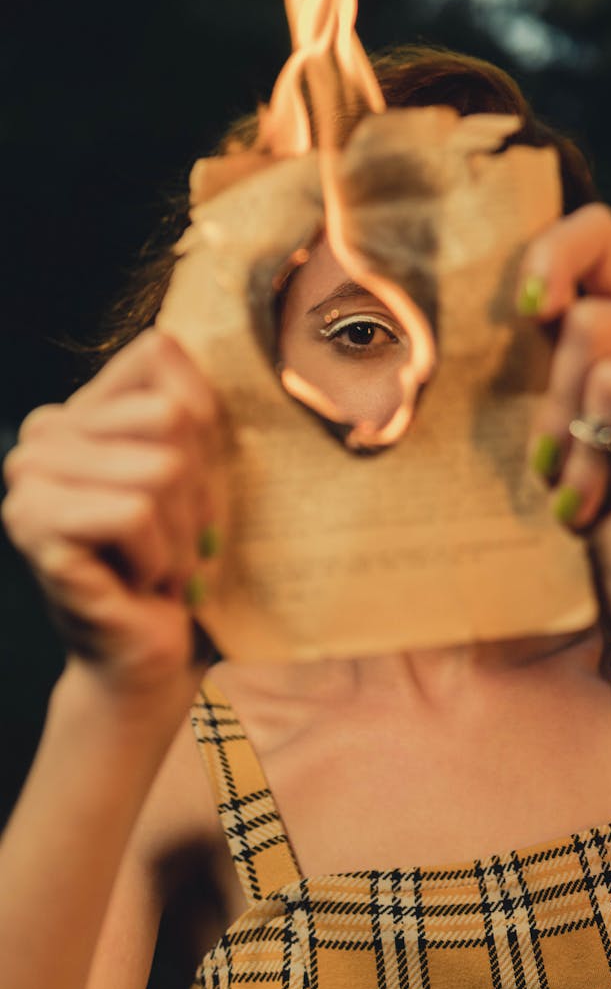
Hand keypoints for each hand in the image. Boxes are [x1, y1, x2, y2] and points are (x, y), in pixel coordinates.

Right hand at [2, 330, 225, 694]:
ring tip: (160, 564)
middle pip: (171, 419)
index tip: (190, 490)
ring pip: (158, 468)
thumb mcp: (204, 469)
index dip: (202, 430)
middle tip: (179, 539)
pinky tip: (137, 581)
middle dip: (197, 493)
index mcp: (81, 410)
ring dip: (180, 534)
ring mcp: (29, 477)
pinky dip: (156, 557)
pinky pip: (132, 512)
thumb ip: (188, 400)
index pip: (159, 359)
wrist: (153, 649)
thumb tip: (165, 339)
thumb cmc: (181, 559)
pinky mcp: (32, 525)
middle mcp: (43, 434)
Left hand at [518, 203, 610, 652]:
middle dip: (559, 411)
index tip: (529, 313)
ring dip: (588, 454)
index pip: (598, 233)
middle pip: (589, 325)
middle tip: (564, 469)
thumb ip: (546, 354)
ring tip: (594, 494)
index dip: (553, 257)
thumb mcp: (553, 417)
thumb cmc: (591, 499)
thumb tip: (535, 302)